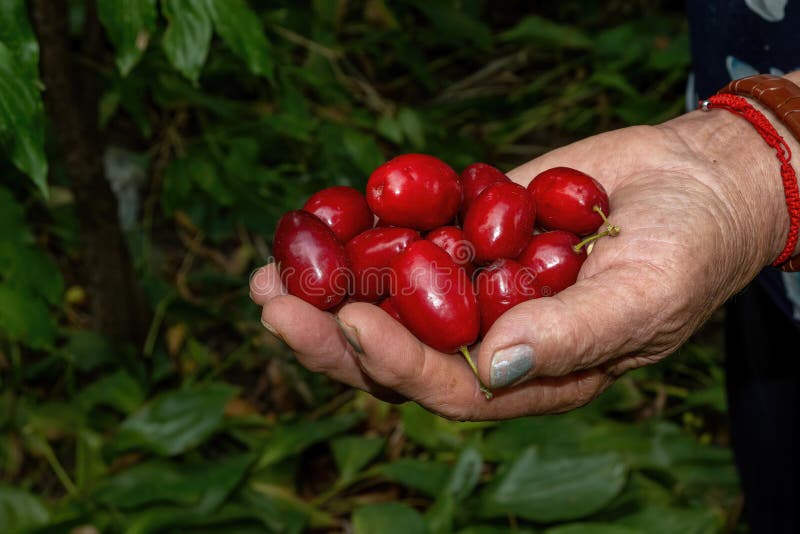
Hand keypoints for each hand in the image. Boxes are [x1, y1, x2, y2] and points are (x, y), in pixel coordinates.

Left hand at [250, 102, 797, 419]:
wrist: (691, 185)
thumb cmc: (686, 252)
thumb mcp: (644, 298)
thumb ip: (574, 337)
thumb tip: (497, 363)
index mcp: (527, 373)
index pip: (447, 384)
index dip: (394, 360)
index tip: (348, 320)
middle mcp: (487, 335)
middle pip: (396, 350)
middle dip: (330, 332)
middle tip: (272, 303)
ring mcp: (470, 284)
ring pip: (387, 297)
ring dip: (326, 284)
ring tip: (270, 268)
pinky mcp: (465, 234)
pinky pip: (407, 239)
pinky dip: (362, 231)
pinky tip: (318, 218)